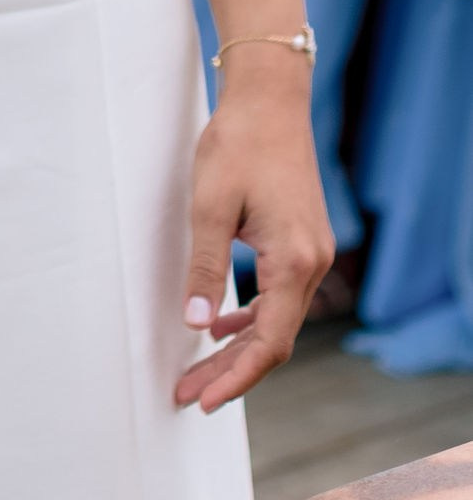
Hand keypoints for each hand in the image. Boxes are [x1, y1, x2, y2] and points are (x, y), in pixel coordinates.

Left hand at [175, 53, 334, 413]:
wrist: (270, 100)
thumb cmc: (237, 145)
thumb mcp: (209, 206)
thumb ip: (206, 268)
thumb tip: (197, 324)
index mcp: (294, 262)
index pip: (268, 342)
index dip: (235, 376)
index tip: (201, 399)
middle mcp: (312, 264)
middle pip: (274, 339)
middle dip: (231, 371)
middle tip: (188, 395)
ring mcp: (311, 253)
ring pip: (277, 320)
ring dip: (239, 347)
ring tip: (198, 370)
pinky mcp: (302, 242)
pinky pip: (280, 296)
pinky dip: (252, 317)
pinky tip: (223, 324)